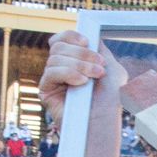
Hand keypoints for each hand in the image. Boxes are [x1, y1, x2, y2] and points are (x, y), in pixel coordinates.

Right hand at [38, 29, 124, 156]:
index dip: (71, 36)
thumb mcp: (111, 68)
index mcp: (73, 60)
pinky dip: (68, 73)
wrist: (103, 122)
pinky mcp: (45, 91)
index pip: (61, 39)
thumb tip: (88, 35)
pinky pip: (50, 73)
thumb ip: (99, 50)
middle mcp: (60, 68)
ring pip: (55, 58)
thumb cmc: (109, 99)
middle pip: (58, 46)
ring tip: (95, 77)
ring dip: (79, 65)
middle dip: (81, 53)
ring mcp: (52, 79)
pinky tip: (82, 83)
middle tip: (99, 67)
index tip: (87, 42)